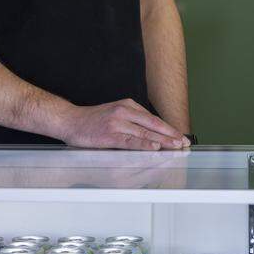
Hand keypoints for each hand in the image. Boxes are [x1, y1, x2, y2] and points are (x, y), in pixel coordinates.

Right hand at [59, 99, 189, 150]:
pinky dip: (144, 144)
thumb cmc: (91, 121)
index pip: (153, 118)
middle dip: (171, 135)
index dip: (169, 128)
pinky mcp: (109, 135)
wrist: (69, 120)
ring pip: (145, 133)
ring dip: (163, 141)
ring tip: (176, 147)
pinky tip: (154, 148)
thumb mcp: (114, 113)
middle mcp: (124, 112)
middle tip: (184, 143)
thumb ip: (132, 121)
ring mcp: (117, 123)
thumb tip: (152, 134)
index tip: (181, 136)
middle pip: (153, 124)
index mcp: (127, 105)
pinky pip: (130, 141)